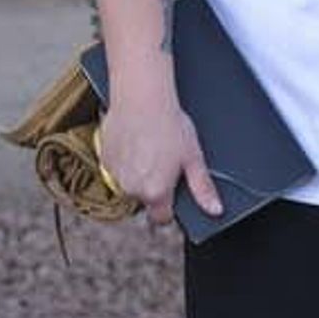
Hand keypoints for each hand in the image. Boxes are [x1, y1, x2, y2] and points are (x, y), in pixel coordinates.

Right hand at [98, 86, 223, 224]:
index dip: (171, 208)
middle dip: (156, 186)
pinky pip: (117, 169)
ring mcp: (115, 176)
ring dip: (140, 174)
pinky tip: (137, 143)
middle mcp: (131, 189)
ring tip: (152, 148)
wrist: (141, 100)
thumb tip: (214, 210)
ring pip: (131, 184)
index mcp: (155, 192)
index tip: (175, 194)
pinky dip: (126, 161)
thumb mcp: (194, 157)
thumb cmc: (170, 126)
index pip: (162, 217)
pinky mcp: (104, 161)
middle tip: (166, 160)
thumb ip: (203, 188)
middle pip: (146, 199)